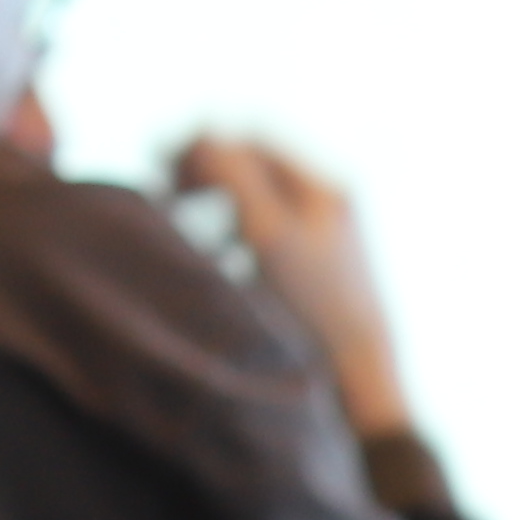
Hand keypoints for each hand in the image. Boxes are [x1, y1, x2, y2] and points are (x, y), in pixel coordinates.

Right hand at [165, 134, 413, 439]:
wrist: (360, 384)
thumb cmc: (316, 310)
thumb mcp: (266, 232)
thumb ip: (232, 173)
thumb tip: (202, 136)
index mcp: (325, 190)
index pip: (252, 144)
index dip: (202, 148)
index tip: (161, 165)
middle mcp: (332, 212)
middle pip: (256, 173)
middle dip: (206, 178)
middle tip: (167, 193)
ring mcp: (327, 246)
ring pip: (258, 209)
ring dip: (217, 211)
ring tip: (188, 229)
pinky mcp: (318, 282)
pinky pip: (267, 246)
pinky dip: (236, 245)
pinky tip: (220, 267)